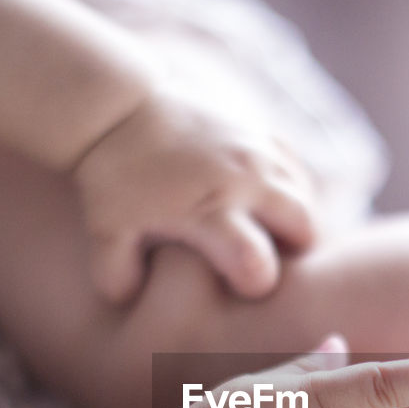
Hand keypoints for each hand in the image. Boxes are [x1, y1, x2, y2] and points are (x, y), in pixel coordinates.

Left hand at [72, 89, 317, 304]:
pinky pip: (295, 167)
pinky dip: (289, 190)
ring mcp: (257, 150)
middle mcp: (244, 179)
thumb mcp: (104, 230)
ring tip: (265, 234)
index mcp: (209, 210)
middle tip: (263, 259)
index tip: (236, 283)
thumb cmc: (114, 176)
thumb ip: (117, 275)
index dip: (255, 284)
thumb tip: (135, 300)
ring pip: (304, 196)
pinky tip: (262, 202)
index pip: (258, 264)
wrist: (120, 107)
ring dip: (293, 221)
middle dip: (292, 252)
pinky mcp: (260, 131)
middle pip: (304, 227)